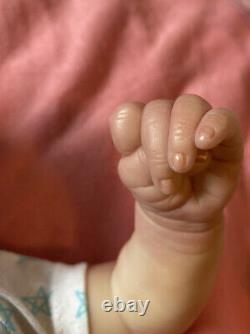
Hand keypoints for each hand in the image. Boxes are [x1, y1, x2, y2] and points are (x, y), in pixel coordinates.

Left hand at [109, 94, 243, 228]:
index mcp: (139, 125)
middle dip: (158, 151)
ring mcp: (196, 121)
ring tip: (184, 168)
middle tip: (166, 182)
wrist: (184, 211)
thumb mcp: (138, 183)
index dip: (128, 138)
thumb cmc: (157, 192)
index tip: (138, 169)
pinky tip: (205, 142)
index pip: (126, 114)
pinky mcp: (226, 133)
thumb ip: (140, 164)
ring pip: (187, 106)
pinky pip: (222, 116)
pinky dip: (213, 126)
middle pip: (156, 111)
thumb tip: (170, 153)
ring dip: (181, 140)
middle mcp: (167, 117)